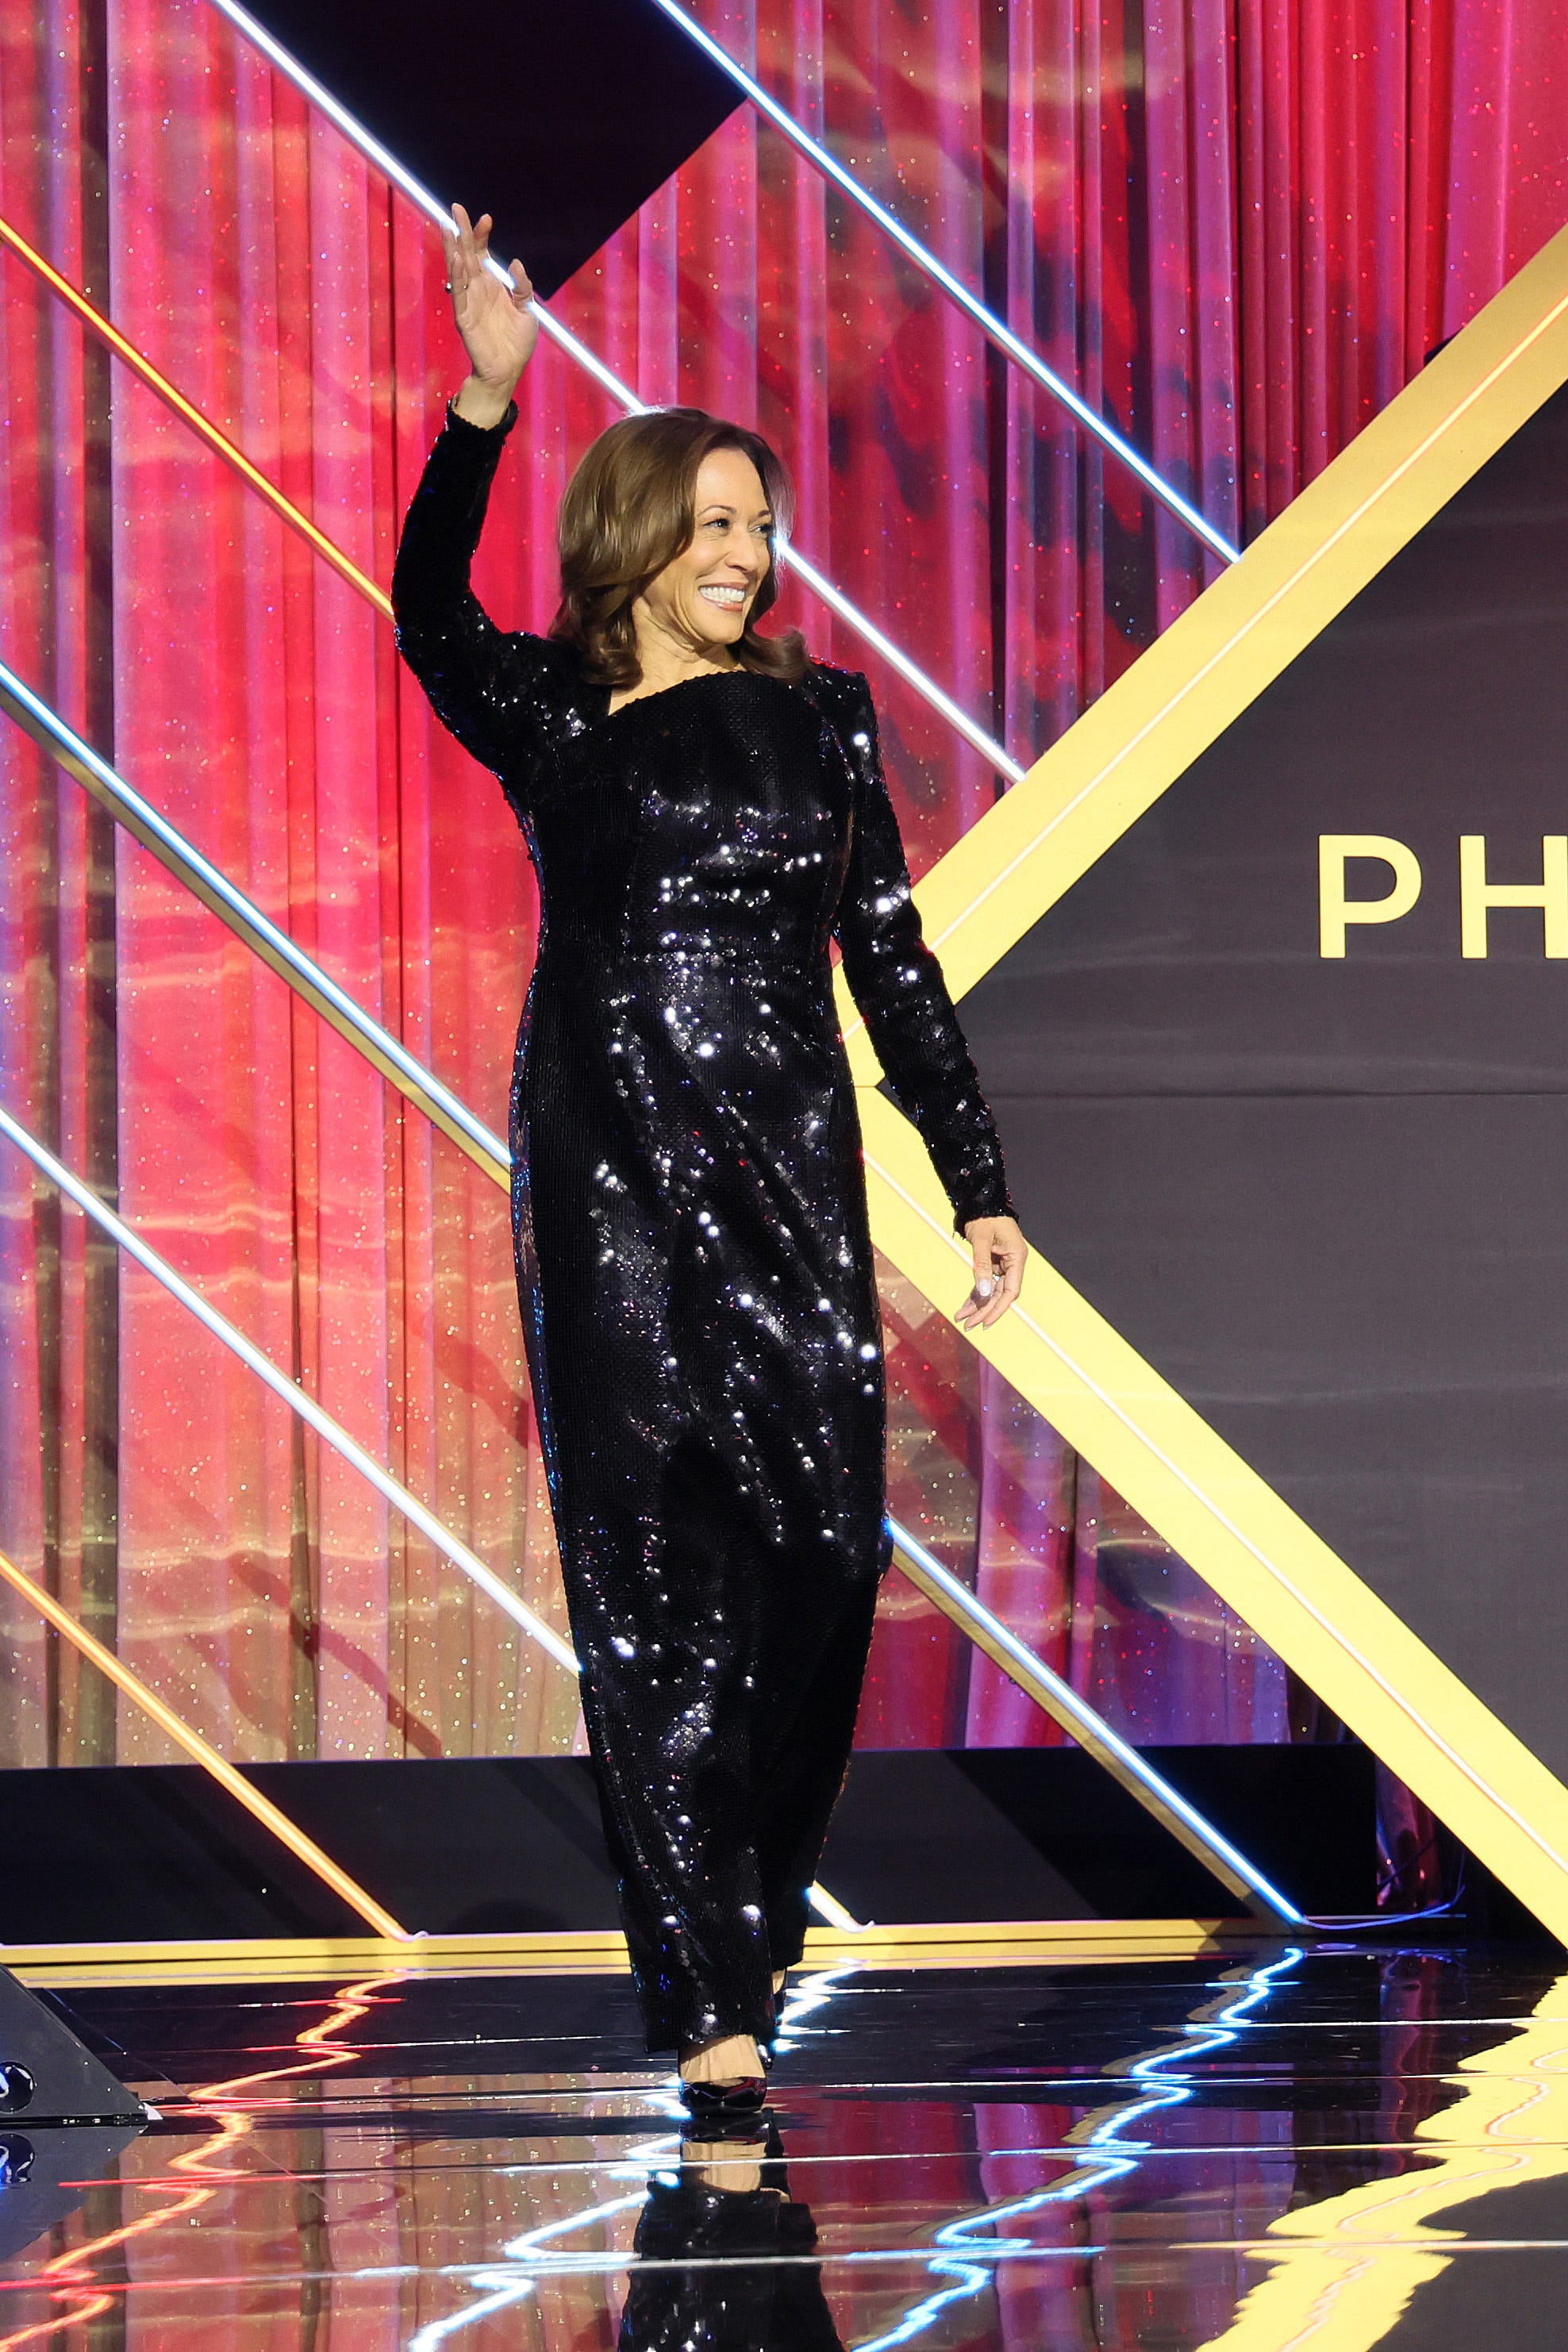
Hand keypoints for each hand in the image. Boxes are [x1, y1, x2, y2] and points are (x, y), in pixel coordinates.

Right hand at [444, 203, 536, 424]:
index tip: (486, 218)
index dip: (482, 236)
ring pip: (458, 270)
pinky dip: (457, 278)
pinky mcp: (464, 318)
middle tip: (456, 208)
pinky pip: (459, 295)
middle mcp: (477, 289)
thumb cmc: (516, 342)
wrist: (508, 371)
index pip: (482, 253)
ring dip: (453, 249)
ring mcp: (469, 302)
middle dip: (462, 232)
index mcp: (491, 285)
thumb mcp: (528, 311)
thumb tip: (516, 264)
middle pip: (466, 254)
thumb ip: (522, 287)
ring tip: (448, 227)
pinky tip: (456, 261)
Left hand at [954, 1214, 1026, 1331]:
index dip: (999, 1308)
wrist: (981, 1203)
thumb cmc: (984, 1218)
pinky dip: (975, 1295)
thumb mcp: (981, 1241)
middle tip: (969, 1325)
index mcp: (1016, 1257)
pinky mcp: (993, 1263)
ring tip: (962, 1319)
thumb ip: (981, 1266)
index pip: (1011, 1291)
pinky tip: (965, 1307)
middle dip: (985, 1311)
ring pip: (992, 1291)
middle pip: (1000, 1294)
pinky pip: (985, 1283)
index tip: (985, 1322)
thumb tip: (984, 1293)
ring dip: (978, 1305)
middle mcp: (1012, 1263)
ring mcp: (1002, 1264)